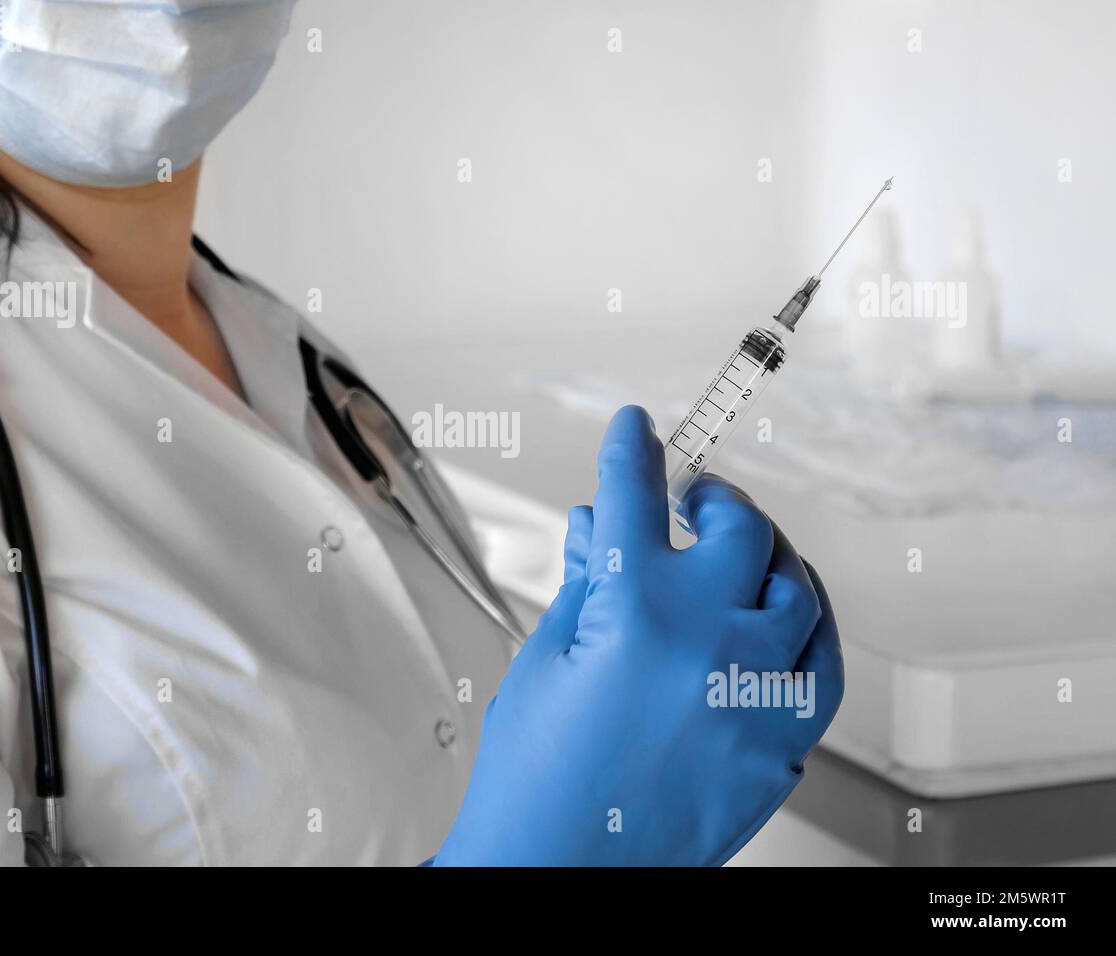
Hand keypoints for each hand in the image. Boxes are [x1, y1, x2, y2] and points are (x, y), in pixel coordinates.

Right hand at [436, 406, 843, 865]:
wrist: (557, 873)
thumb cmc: (537, 779)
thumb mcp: (545, 662)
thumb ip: (584, 582)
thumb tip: (592, 527)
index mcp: (633, 611)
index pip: (633, 498)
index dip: (632, 452)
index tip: (637, 430)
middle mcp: (707, 643)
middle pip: (740, 531)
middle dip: (714, 499)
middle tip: (695, 498)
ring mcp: (754, 696)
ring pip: (799, 592)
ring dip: (771, 558)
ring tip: (748, 553)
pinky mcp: (781, 746)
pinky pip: (819, 670)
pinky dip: (806, 633)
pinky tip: (785, 624)